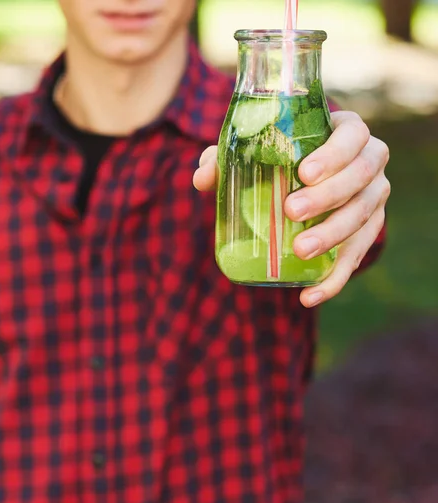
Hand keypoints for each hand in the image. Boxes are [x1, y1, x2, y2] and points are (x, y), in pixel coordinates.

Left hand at [193, 111, 389, 307]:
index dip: (335, 153)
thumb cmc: (275, 159)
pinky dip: (334, 279)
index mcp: (347, 132)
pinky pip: (357, 257)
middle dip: (329, 195)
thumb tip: (202, 179)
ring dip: (333, 235)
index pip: (353, 135)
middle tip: (292, 210)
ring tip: (301, 250)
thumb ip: (223, 159)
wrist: (301, 181)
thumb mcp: (249, 152)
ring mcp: (372, 197)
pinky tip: (310, 296)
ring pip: (363, 217)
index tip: (304, 173)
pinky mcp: (367, 231)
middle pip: (361, 176)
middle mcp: (369, 162)